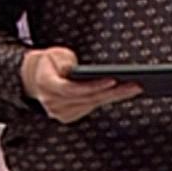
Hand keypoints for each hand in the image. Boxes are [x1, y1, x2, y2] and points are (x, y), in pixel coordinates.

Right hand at [20, 46, 141, 122]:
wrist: (36, 77)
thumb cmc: (50, 62)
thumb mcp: (54, 54)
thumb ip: (62, 61)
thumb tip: (72, 69)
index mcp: (46, 85)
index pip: (72, 89)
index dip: (93, 86)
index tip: (113, 79)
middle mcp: (52, 103)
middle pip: (88, 98)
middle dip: (113, 92)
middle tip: (135, 85)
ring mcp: (60, 112)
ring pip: (93, 104)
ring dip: (115, 96)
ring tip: (135, 87)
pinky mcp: (69, 116)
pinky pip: (92, 107)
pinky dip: (108, 99)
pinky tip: (124, 93)